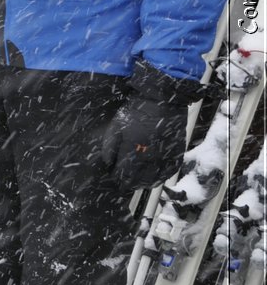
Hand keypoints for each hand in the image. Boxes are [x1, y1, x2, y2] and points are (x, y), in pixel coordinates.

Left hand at [98, 60, 204, 189]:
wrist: (162, 101)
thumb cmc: (136, 112)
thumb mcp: (116, 126)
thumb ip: (109, 147)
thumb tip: (107, 164)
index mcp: (133, 151)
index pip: (123, 175)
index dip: (117, 178)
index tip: (113, 176)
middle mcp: (150, 158)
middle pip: (138, 181)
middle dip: (129, 183)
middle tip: (123, 180)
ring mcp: (165, 158)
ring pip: (154, 180)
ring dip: (144, 183)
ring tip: (136, 181)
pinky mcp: (176, 154)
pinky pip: (168, 173)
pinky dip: (160, 178)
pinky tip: (154, 177)